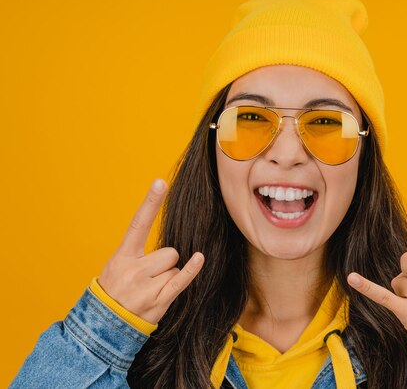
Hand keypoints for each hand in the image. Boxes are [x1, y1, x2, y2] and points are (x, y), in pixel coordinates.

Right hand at [98, 179, 204, 323]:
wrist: (104, 325)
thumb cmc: (115, 290)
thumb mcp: (117, 266)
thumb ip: (138, 253)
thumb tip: (168, 246)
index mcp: (122, 256)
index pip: (138, 224)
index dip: (150, 202)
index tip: (160, 182)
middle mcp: (133, 269)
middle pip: (169, 251)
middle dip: (165, 262)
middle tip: (149, 278)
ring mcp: (146, 286)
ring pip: (175, 267)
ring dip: (168, 277)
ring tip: (150, 290)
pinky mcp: (158, 301)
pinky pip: (180, 280)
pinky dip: (191, 270)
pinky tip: (200, 258)